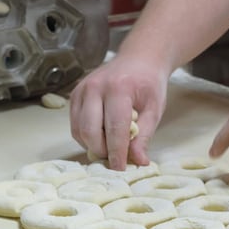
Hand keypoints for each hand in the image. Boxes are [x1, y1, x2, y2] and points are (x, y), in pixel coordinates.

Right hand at [69, 53, 169, 170]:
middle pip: (90, 131)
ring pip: (78, 130)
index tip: (121, 169)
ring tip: (110, 146)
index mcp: (119, 88)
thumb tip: (138, 161)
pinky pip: (75, 124)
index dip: (117, 153)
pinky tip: (101, 136)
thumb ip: (144, 135)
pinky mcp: (75, 95)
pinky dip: (85, 137)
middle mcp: (96, 87)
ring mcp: (82, 89)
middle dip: (102, 151)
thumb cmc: (148, 84)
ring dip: (92, 145)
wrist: (138, 59)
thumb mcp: (154, 109)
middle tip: (115, 158)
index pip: (115, 128)